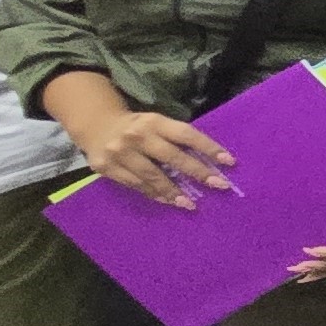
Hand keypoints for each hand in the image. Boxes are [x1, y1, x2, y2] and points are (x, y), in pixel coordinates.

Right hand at [78, 111, 235, 209]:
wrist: (96, 126)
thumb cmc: (138, 127)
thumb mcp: (157, 124)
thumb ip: (176, 138)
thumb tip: (210, 160)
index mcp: (154, 121)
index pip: (186, 134)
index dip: (208, 147)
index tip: (229, 162)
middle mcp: (136, 136)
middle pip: (172, 157)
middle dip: (198, 172)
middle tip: (219, 186)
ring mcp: (119, 152)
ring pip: (152, 175)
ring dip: (174, 191)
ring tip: (190, 204)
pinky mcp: (106, 167)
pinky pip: (135, 185)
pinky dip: (154, 194)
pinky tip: (168, 201)